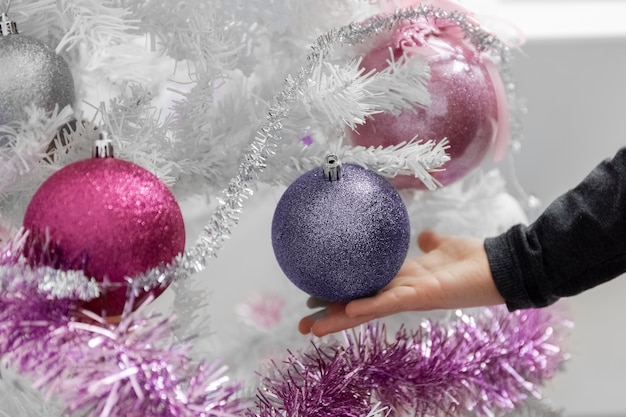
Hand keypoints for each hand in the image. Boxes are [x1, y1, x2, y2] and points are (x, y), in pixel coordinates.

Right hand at [298, 230, 504, 336]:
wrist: (499, 265)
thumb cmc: (472, 259)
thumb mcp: (443, 247)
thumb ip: (431, 244)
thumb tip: (423, 236)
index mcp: (403, 281)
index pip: (365, 291)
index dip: (341, 297)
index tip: (316, 303)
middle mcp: (402, 292)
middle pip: (360, 306)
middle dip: (332, 317)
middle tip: (304, 326)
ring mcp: (411, 297)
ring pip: (369, 309)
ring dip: (341, 319)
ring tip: (314, 327)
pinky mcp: (423, 295)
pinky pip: (391, 302)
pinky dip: (370, 306)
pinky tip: (349, 310)